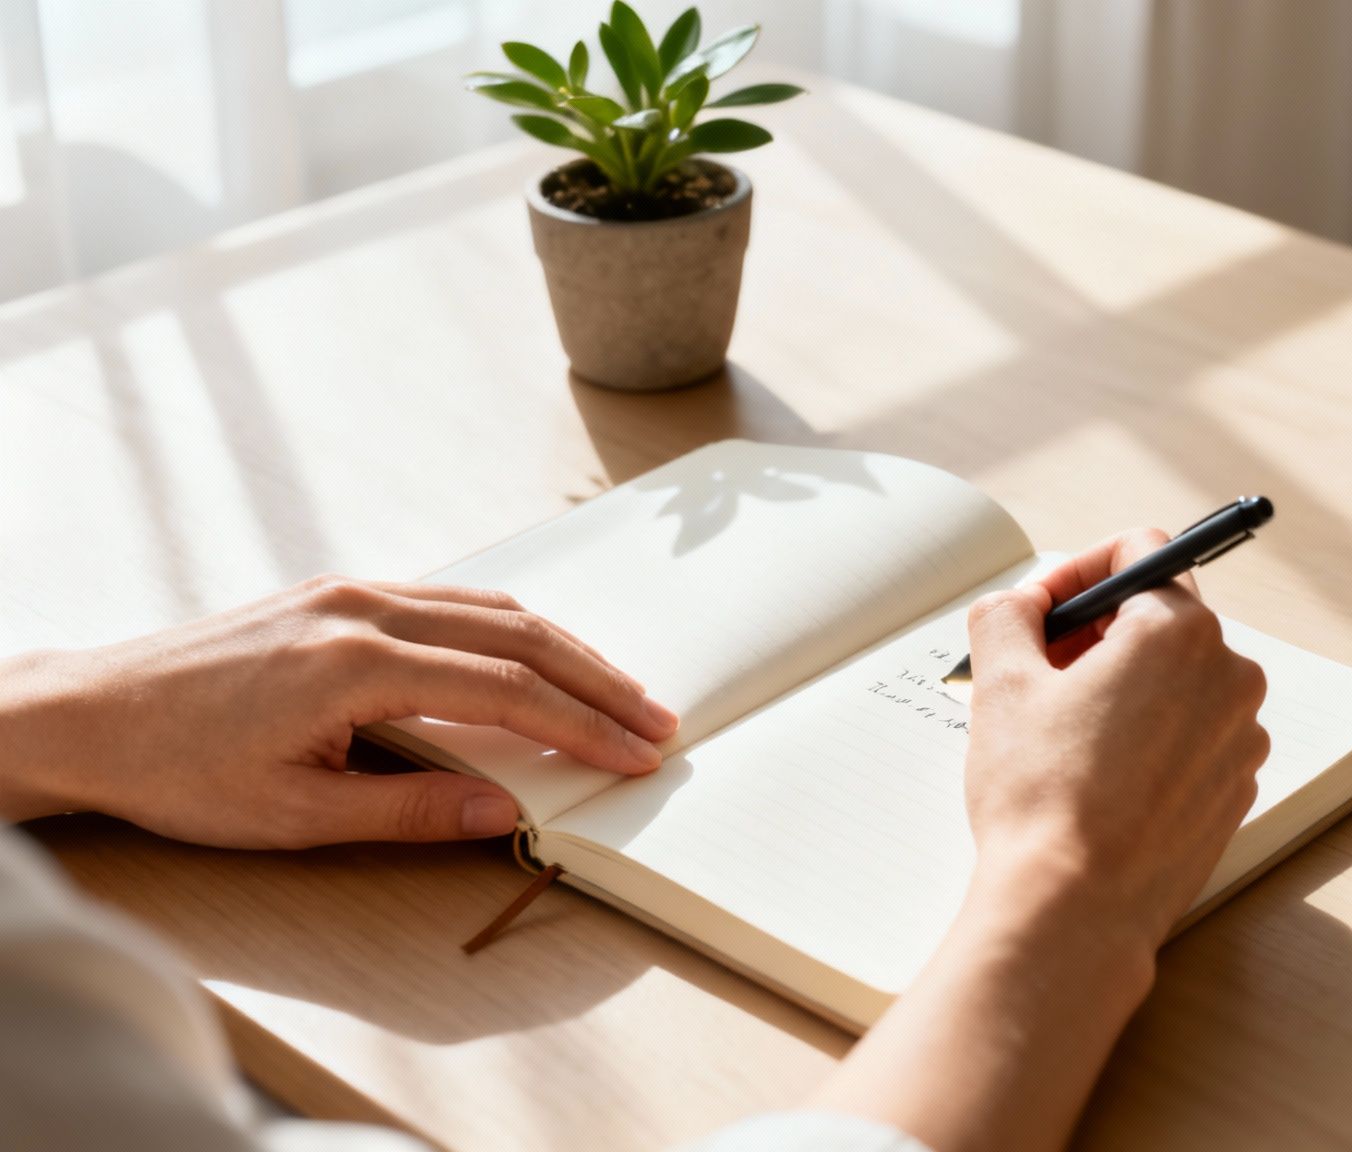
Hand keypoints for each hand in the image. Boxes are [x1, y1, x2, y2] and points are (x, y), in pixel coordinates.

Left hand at [0, 576, 676, 847]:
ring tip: (619, 690)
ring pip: (491, 605)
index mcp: (356, 664)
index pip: (507, 692)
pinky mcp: (339, 590)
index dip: (583, 728)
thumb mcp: (295, 816)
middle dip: (599, 681)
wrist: (90, 713)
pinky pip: (451, 597)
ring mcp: (352, 590)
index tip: (636, 756)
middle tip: (657, 721)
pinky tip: (541, 654)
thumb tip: (504, 814)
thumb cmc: (178, 770)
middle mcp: (363, 608)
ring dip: (566, 648)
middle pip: (519, 634)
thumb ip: (409, 810)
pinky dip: (513, 626)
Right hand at [962, 528, 1270, 952]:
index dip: (1078, 571)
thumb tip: (1021, 605)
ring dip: (1122, 687)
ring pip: (1177, 680)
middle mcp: (1230, 676)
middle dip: (1096, 632)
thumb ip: (1007, 614)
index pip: (1140, 551)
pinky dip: (1148, 737)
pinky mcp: (1235, 790)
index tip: (1042, 612)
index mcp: (1181, 632)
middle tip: (1039, 671)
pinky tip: (1097, 776)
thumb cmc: (1042, 797)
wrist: (1075, 910)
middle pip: (1160, 617)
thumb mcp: (1001, 682)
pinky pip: (1191, 736)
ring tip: (1062, 732)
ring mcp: (1241, 737)